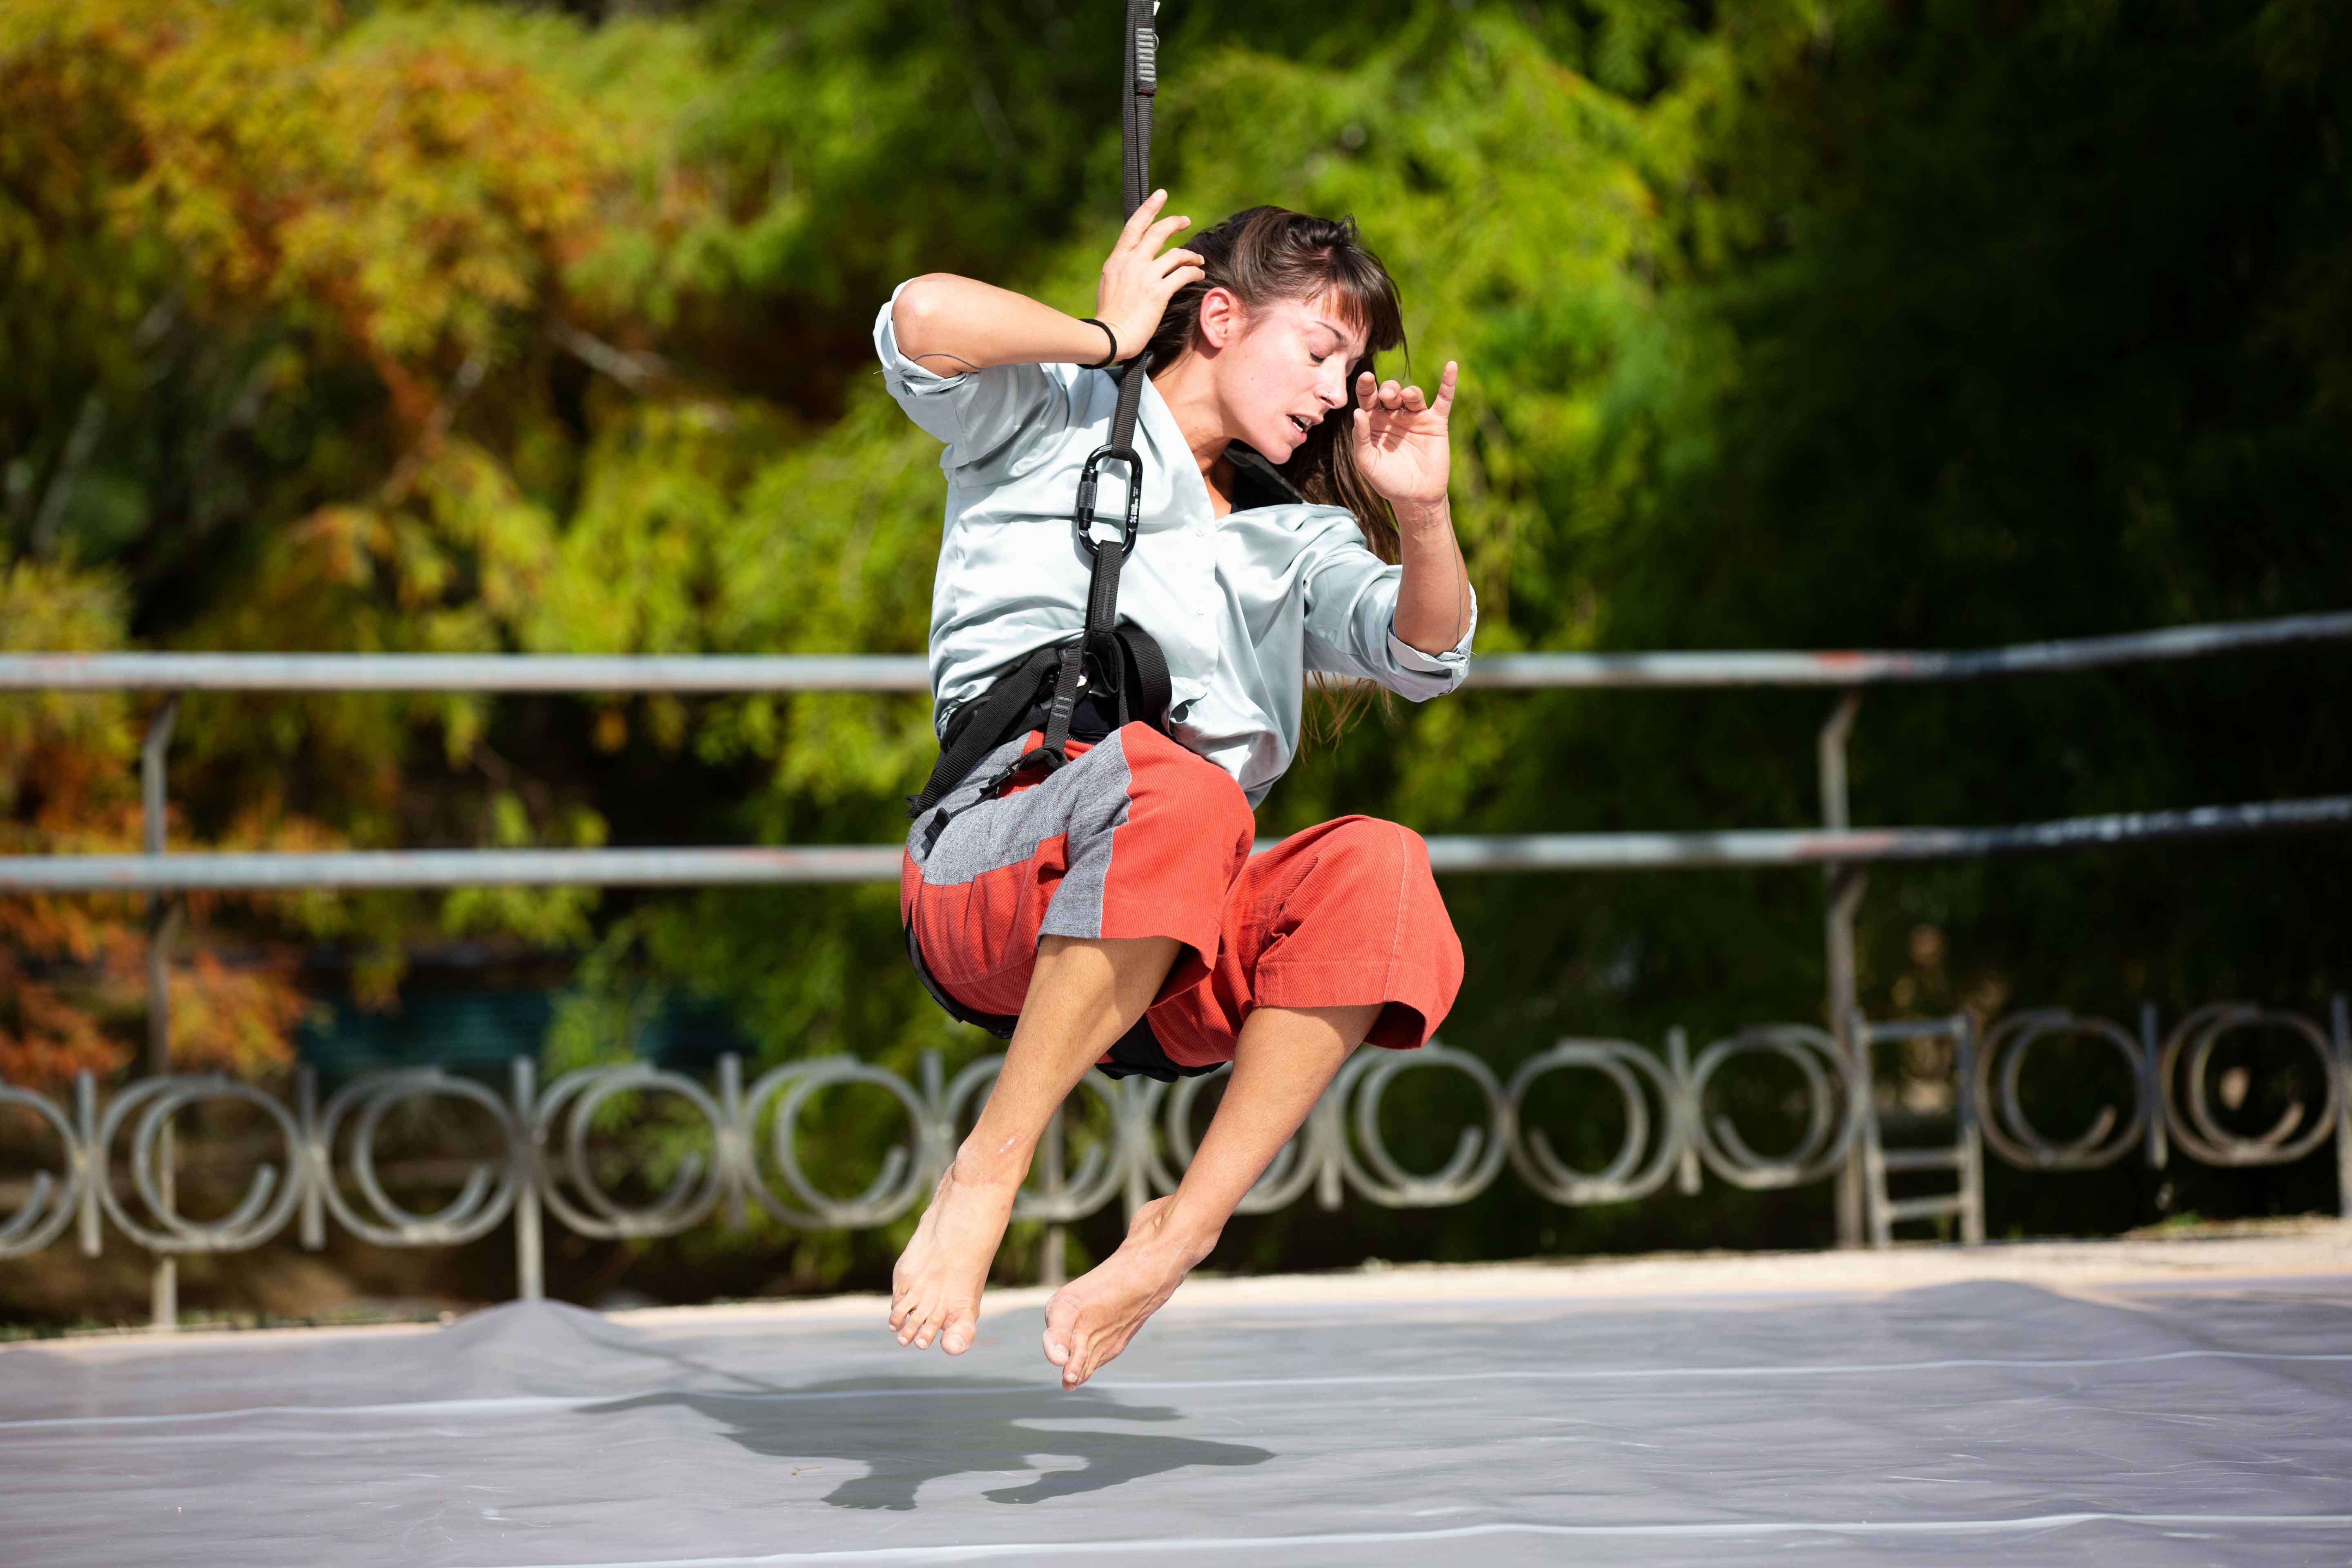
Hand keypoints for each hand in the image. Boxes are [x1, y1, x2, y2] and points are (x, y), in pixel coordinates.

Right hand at [1095, 190, 1202, 360]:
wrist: (1110, 336)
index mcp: (1117, 259)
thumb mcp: (1110, 282)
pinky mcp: (1158, 292)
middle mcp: (1131, 262)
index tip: (1161, 194)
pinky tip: (1198, 275)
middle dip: (1175, 222)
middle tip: (1185, 220)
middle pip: (1158, 232)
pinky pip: (1183, 275)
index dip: (1149, 207)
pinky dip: (1194, 272)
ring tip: (1198, 260)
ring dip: (1191, 254)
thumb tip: (1135, 259)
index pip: (1134, 226)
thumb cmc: (1110, 315)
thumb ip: (1123, 267)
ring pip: (1176, 254)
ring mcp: (1145, 276)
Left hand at [1352, 362, 1457, 511]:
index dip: (1366, 386)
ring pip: (1413, 394)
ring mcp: (1415, 418)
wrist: (1414, 497)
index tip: (1365, 378)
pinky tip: (1451, 366)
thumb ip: (1360, 437)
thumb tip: (1357, 412)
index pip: (1368, 398)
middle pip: (1390, 392)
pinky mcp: (1435, 423)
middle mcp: (1394, 416)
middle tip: (1386, 395)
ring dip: (1408, 392)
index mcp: (1374, 422)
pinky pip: (1443, 399)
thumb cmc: (1387, 480)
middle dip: (1388, 389)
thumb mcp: (1366, 462)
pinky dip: (1448, 383)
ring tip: (1405, 398)